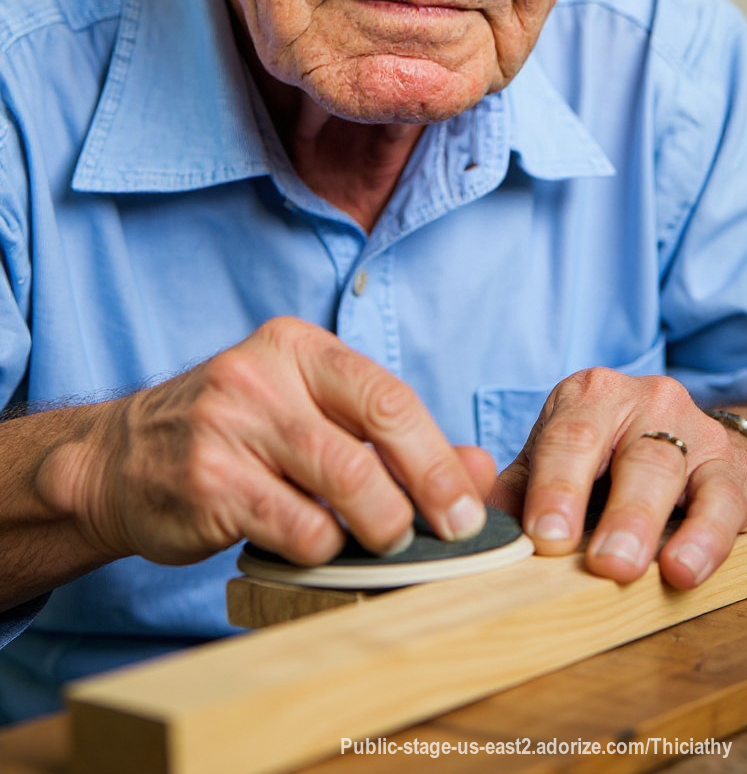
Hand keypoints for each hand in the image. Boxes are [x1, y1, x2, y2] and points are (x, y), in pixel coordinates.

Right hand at [39, 317, 495, 567]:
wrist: (118, 458)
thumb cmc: (232, 436)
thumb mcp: (305, 411)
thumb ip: (387, 436)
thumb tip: (479, 469)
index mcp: (296, 345)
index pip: (388, 395)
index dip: (438, 457)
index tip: (468, 509)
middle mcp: (262, 374)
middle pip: (371, 436)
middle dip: (425, 492)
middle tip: (448, 535)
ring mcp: (229, 426)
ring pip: (340, 483)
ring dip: (378, 527)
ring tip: (381, 544)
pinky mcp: (206, 481)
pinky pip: (294, 527)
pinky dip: (323, 550)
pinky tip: (316, 549)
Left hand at [488, 369, 746, 587]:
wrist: (683, 442)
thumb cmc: (607, 459)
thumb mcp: (557, 462)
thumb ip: (518, 488)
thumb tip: (472, 522)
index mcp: (590, 396)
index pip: (569, 436)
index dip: (555, 487)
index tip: (544, 536)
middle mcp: (643, 401)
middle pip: (625, 454)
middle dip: (610, 512)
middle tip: (597, 562)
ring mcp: (692, 431)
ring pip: (670, 474)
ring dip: (647, 526)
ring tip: (627, 569)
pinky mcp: (732, 468)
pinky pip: (724, 500)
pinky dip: (706, 538)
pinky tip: (685, 569)